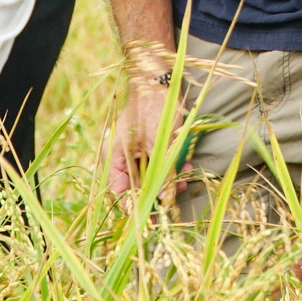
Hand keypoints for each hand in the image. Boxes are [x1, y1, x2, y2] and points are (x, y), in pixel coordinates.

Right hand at [104, 81, 191, 201]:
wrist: (160, 79)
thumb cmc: (154, 106)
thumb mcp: (160, 143)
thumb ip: (162, 172)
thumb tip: (166, 200)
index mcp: (114, 156)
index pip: (119, 192)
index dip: (135, 208)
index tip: (151, 221)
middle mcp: (122, 157)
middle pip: (136, 187)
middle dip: (157, 195)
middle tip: (173, 207)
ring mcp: (136, 152)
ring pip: (151, 177)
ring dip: (168, 182)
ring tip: (184, 182)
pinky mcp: (150, 147)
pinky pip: (159, 165)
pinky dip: (171, 168)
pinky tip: (186, 167)